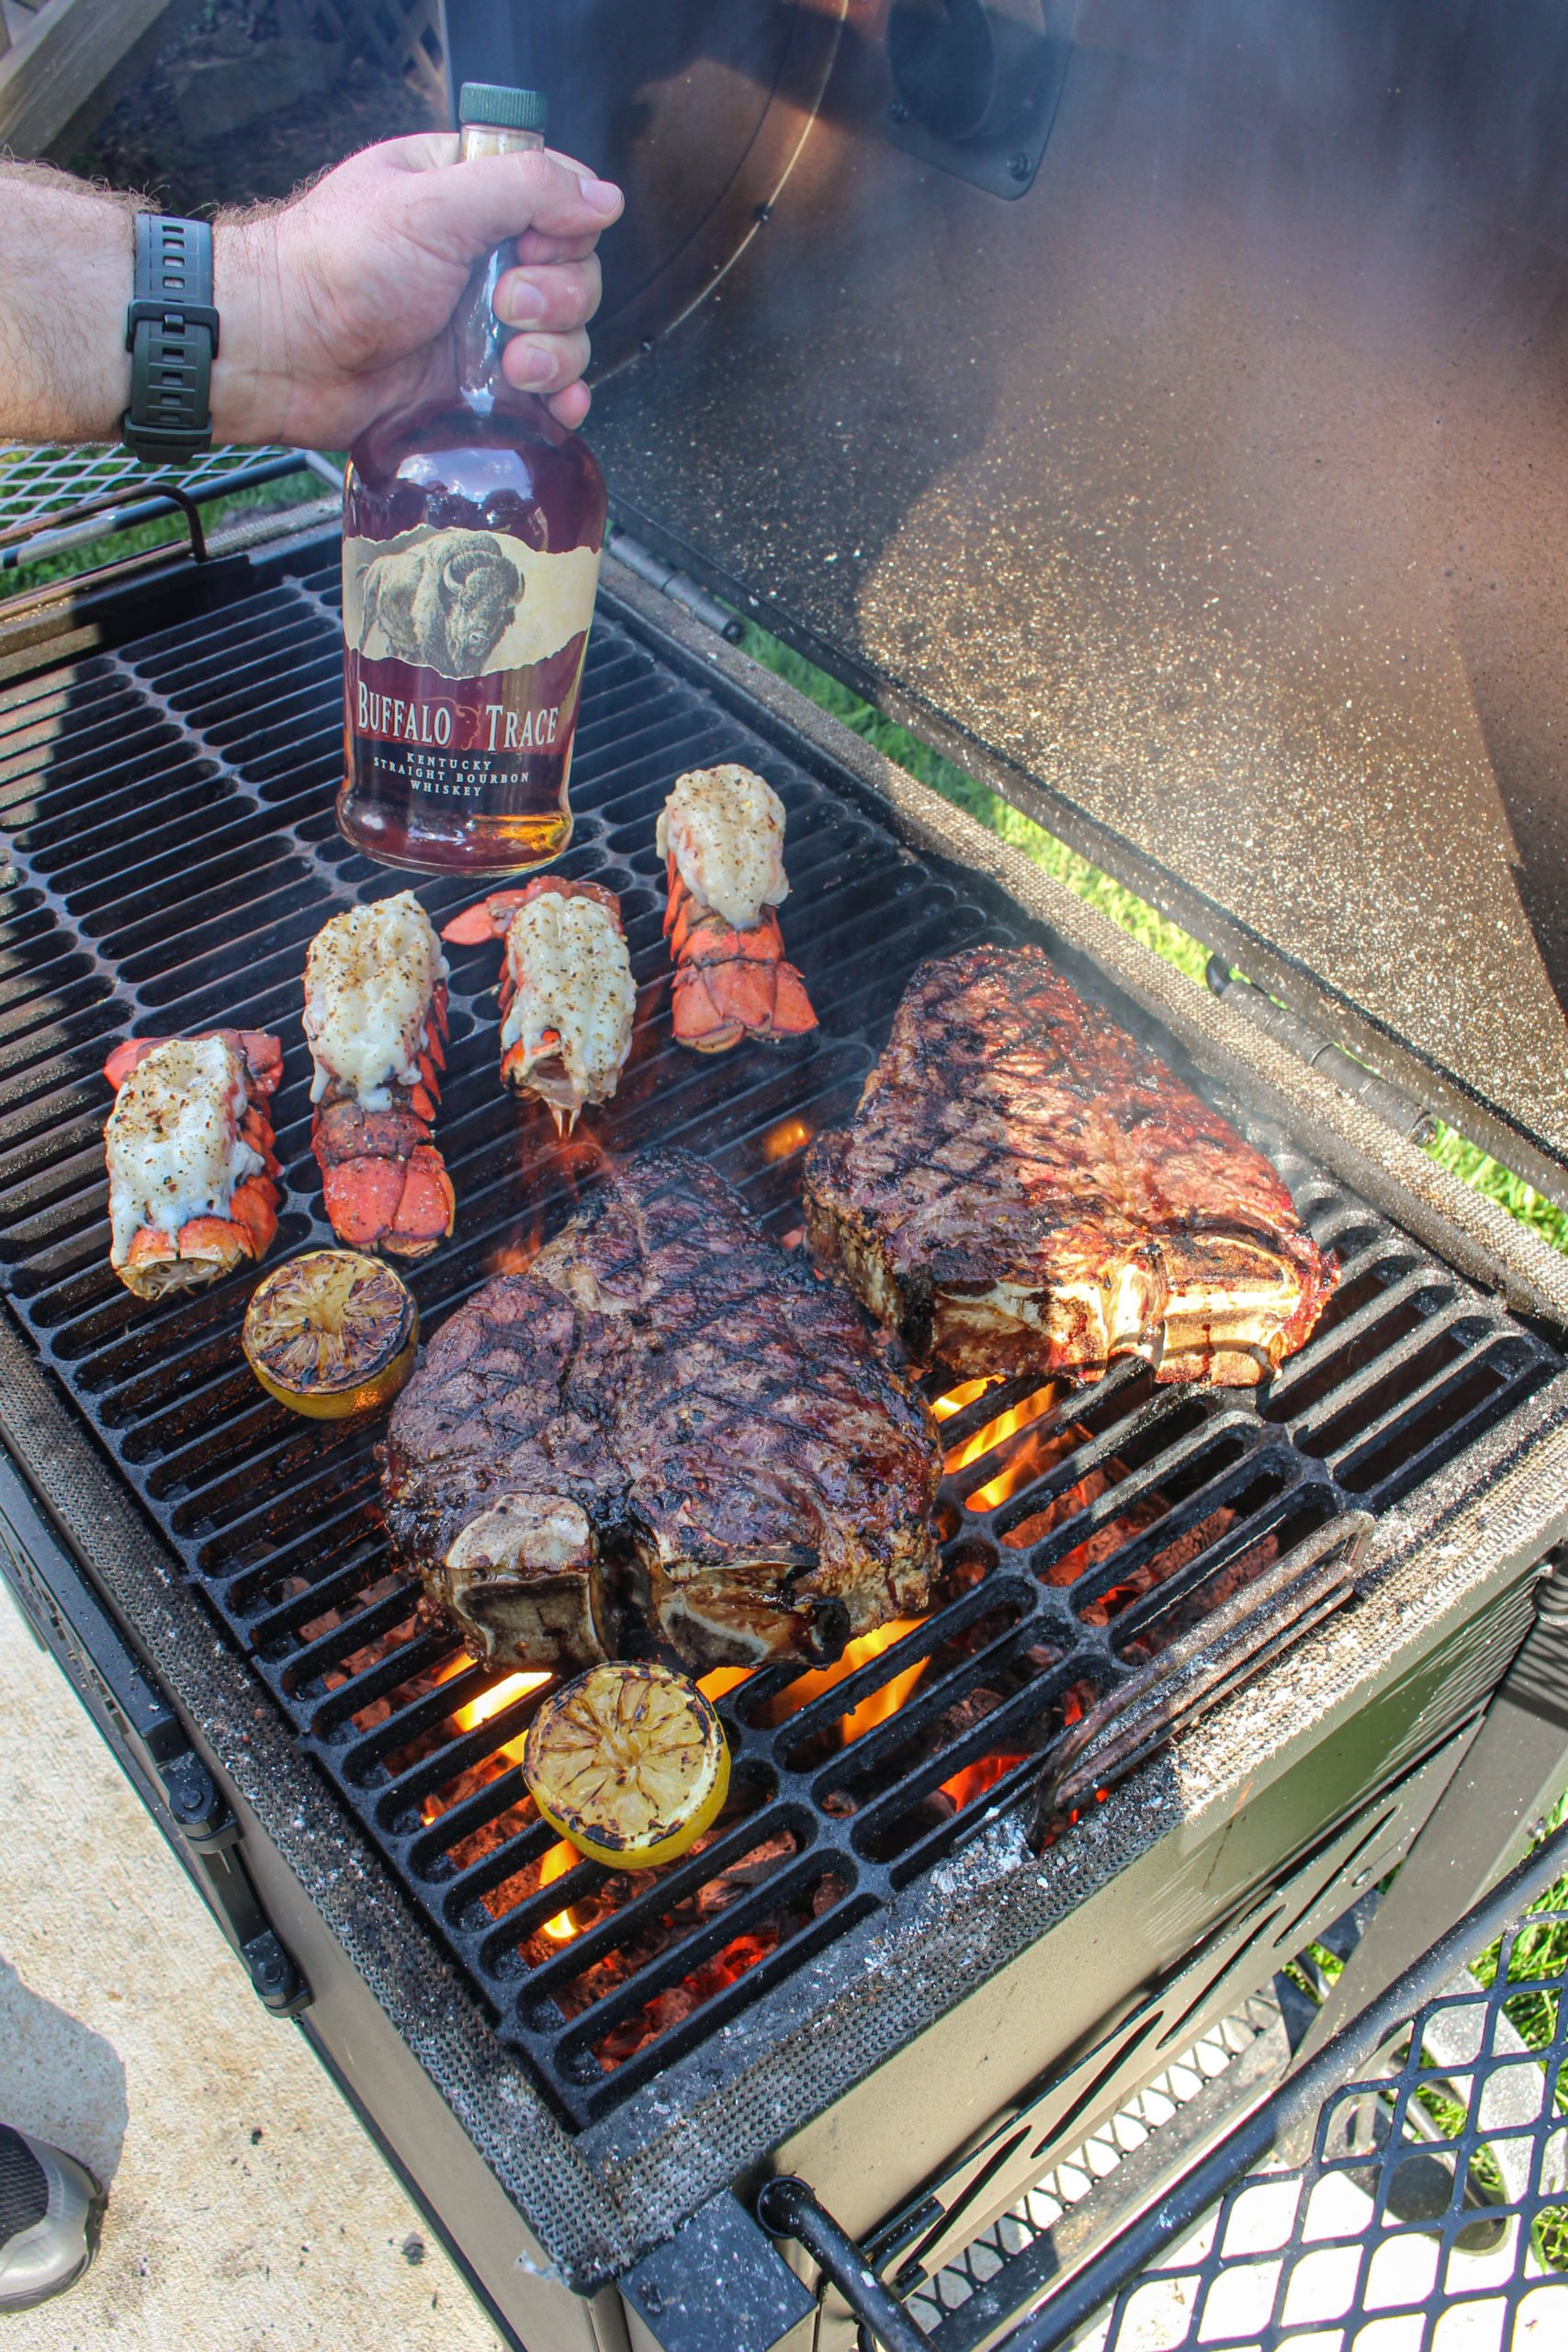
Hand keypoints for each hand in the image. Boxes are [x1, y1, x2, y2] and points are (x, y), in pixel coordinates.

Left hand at [211, 133, 622, 449]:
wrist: (284, 355)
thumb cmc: (334, 268)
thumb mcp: (433, 205)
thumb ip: (523, 189)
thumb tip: (603, 196)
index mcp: (467, 193)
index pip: (557, 199)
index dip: (563, 227)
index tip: (531, 246)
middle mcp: (480, 257)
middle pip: (573, 270)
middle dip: (558, 296)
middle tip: (506, 307)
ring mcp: (481, 325)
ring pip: (567, 334)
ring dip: (558, 352)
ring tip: (512, 364)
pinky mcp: (476, 384)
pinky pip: (545, 391)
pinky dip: (561, 399)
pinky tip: (554, 405)